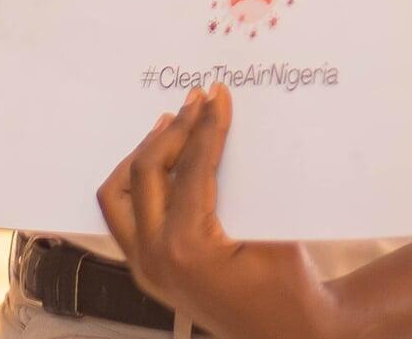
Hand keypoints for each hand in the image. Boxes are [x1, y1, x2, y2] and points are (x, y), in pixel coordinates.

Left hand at [98, 85, 337, 338]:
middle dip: (173, 131)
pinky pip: (125, 217)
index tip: (216, 97)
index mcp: (186, 249)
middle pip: (146, 172)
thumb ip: (245, 181)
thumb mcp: (274, 231)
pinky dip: (136, 183)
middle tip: (195, 101)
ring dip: (143, 155)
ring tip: (169, 124)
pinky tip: (160, 160)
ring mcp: (145, 268)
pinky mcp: (147, 271)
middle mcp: (154, 259)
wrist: (293, 337)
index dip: (205, 126)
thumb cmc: (292, 289)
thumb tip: (223, 122)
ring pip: (118, 195)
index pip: (191, 168)